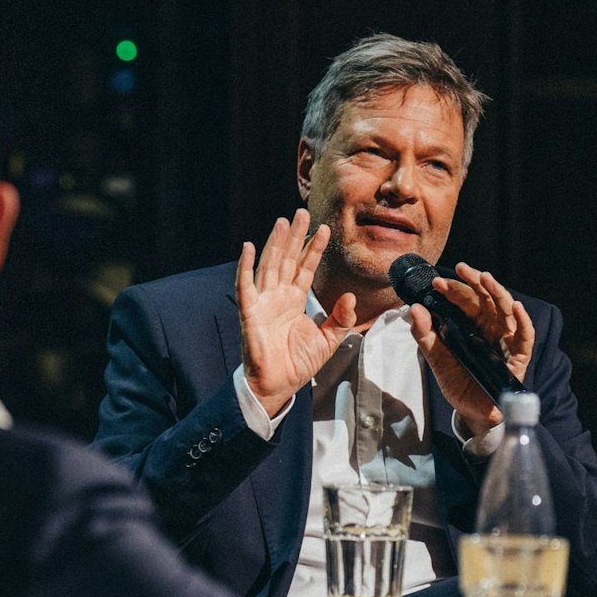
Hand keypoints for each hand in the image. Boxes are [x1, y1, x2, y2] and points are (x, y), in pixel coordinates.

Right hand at [237, 209, 358, 415]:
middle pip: (287, 259)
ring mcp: (263, 302)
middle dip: (295, 236)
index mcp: (295, 301)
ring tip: (283, 222)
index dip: (314, 249)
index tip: (325, 229)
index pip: (305, 268)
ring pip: (270, 265)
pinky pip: (245, 285)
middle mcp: (278, 296)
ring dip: (275, 243)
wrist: (279, 384)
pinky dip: (246, 266)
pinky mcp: (249, 312)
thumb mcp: (329, 340)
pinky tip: (250, 247)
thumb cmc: (298, 364)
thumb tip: (351, 297)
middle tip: (302, 213)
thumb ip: (340, 318)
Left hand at [409, 261, 534, 435]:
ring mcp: (507, 342)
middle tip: (462, 268)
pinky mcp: (519, 358)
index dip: (455, 289)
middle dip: (476, 283)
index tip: (436, 283)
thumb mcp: (437, 359)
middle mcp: (491, 329)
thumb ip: (425, 335)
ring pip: (507, 312)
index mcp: (473, 326)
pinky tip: (516, 307)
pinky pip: (525, 337)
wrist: (472, 412)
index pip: (466, 301)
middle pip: (488, 300)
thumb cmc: (458, 383)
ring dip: (498, 294)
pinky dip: (523, 322)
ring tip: (486, 278)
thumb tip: (414, 308)